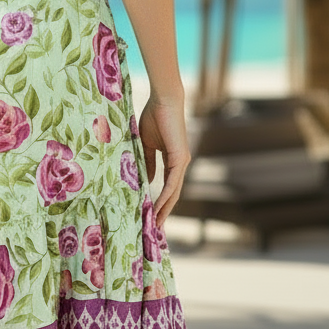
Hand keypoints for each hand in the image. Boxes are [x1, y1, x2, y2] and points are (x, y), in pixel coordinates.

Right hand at [138, 96, 190, 227]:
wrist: (164, 100)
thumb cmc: (154, 116)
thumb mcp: (146, 143)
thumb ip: (148, 162)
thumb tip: (148, 180)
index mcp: (173, 160)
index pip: (168, 186)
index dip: (160, 201)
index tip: (151, 215)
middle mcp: (180, 163)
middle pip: (173, 194)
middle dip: (164, 212)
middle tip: (155, 228)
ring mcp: (182, 162)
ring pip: (174, 192)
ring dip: (165, 209)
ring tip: (155, 224)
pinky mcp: (180, 158)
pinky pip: (172, 183)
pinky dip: (165, 196)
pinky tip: (157, 207)